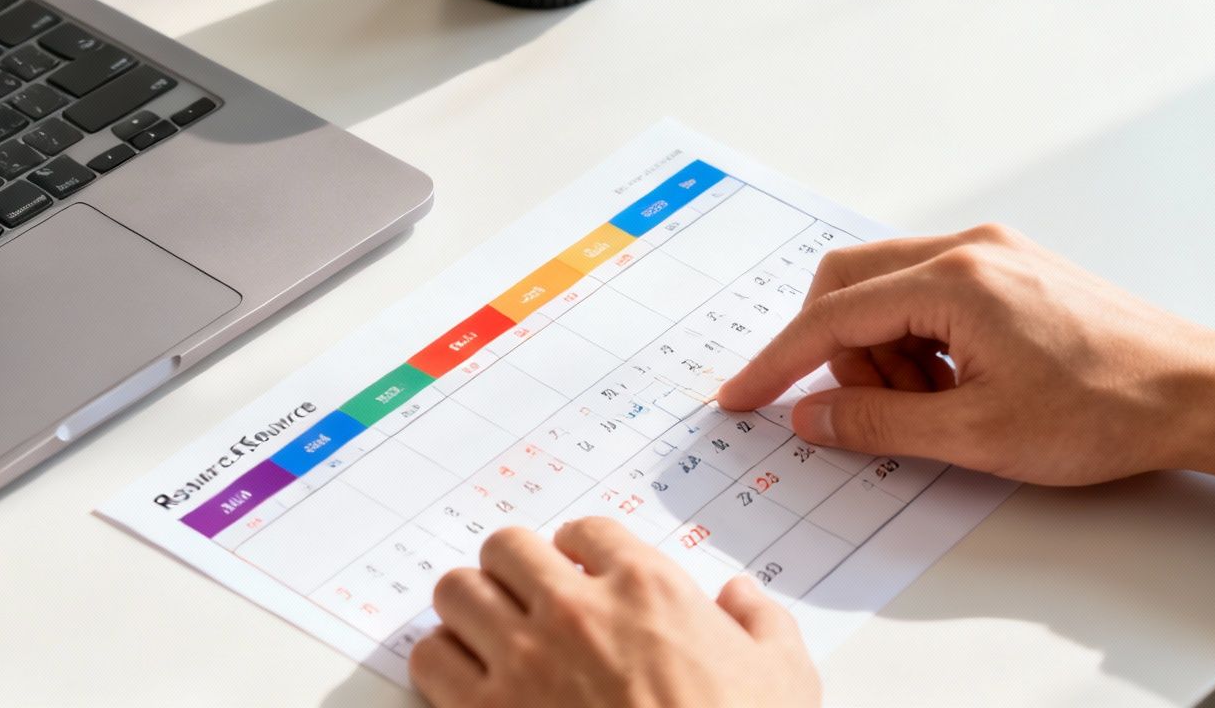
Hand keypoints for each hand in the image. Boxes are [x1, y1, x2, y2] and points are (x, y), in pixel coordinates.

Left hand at [410, 520, 817, 707]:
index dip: (579, 552)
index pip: (584, 531)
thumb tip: (741, 597)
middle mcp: (575, 610)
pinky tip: (469, 682)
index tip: (580, 574)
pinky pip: (431, 659)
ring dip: (471, 609)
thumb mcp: (784, 676)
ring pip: (456, 591)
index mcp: (646, 588)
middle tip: (527, 600)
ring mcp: (526, 660)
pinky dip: (443, 664)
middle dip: (514, 570)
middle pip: (505, 547)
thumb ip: (759, 623)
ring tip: (489, 634)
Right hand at [716, 224, 1214, 485]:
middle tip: (865, 410)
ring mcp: (990, 252)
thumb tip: (812, 415)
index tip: (741, 396)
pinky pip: (928, 293)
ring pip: (887, 290)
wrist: (1199, 393)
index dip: (777, 362)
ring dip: (886, 351)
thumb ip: (879, 424)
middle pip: (849, 285)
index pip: (832, 317)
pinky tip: (959, 385)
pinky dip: (920, 340)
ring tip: (938, 406)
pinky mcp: (1010, 267)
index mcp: (952, 281)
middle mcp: (966, 248)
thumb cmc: (1107, 409)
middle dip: (838, 352)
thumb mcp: (978, 435)